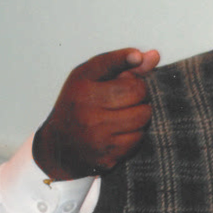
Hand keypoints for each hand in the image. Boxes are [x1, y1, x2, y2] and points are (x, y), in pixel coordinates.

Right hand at [32, 48, 159, 180]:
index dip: (130, 64)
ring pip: (142, 117)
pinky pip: (137, 139)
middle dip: (139, 94)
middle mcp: (87, 111)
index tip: (137, 57)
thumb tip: (154, 56)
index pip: (117, 71)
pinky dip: (135, 134)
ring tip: (124, 114)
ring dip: (140, 115)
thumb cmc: (79, 103)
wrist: (59, 146)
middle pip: (139, 93)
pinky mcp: (105, 156)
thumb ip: (121, 64)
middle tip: (127, 98)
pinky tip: (120, 132)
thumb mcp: (91, 78)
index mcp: (82, 88)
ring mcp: (96, 136)